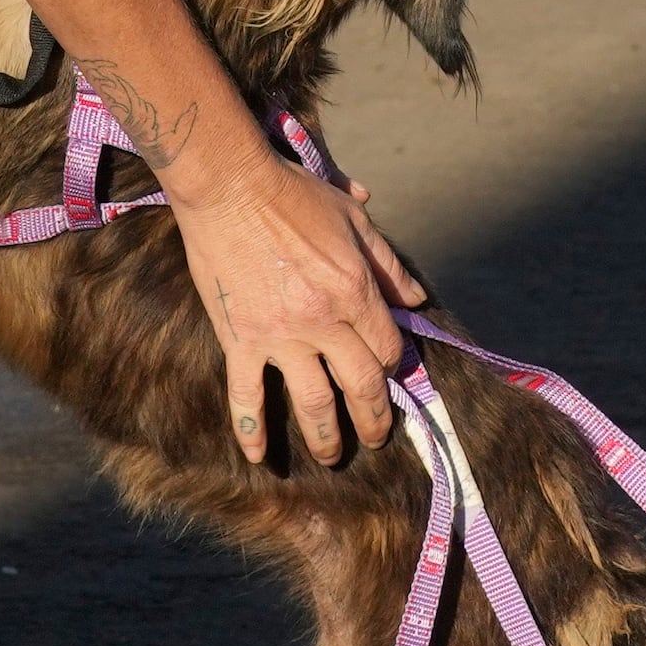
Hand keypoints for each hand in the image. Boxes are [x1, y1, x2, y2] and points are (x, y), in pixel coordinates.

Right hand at [172, 150, 422, 466]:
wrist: (229, 187)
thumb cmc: (293, 194)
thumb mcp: (353, 220)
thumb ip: (387, 263)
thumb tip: (415, 298)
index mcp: (354, 290)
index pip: (386, 347)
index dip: (393, 366)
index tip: (390, 376)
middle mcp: (323, 321)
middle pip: (360, 385)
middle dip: (374, 419)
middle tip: (377, 438)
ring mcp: (279, 335)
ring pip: (313, 402)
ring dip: (326, 437)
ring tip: (333, 457)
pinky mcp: (240, 340)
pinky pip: (247, 396)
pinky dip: (253, 431)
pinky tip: (260, 458)